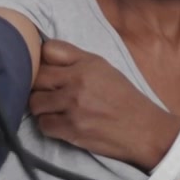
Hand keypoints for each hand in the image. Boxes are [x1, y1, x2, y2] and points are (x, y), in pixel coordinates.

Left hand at [29, 40, 178, 168]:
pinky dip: (48, 125)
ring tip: (53, 109)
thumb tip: (43, 55)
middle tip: (46, 92)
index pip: (48, 50)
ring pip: (35, 102)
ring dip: (41, 107)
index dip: (43, 60)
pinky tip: (60, 124)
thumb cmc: (124, 99)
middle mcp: (78, 81)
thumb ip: (76, 60)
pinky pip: (43, 124)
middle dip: (37, 85)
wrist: (144, 130)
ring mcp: (74, 106)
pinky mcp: (71, 129)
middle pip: (36, 76)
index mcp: (88, 63)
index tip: (46, 69)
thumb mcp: (105, 69)